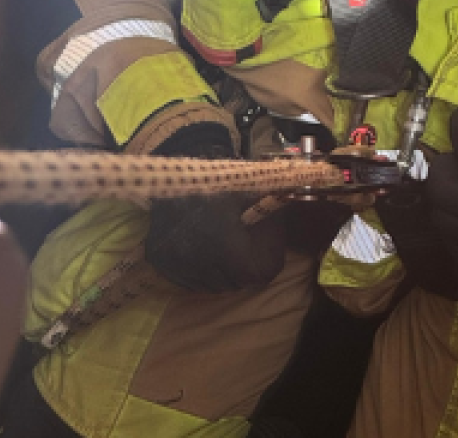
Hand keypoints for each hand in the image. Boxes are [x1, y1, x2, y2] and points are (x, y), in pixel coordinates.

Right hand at [144, 125, 287, 293]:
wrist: (168, 172)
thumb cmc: (214, 182)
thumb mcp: (250, 192)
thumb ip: (273, 213)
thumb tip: (295, 224)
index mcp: (226, 247)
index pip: (260, 274)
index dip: (269, 260)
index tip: (268, 247)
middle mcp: (199, 263)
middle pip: (237, 282)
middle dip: (247, 267)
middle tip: (246, 246)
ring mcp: (178, 266)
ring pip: (213, 286)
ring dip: (224, 273)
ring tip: (224, 249)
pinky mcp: (162, 264)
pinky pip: (190, 281)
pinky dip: (200, 272)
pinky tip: (202, 251)